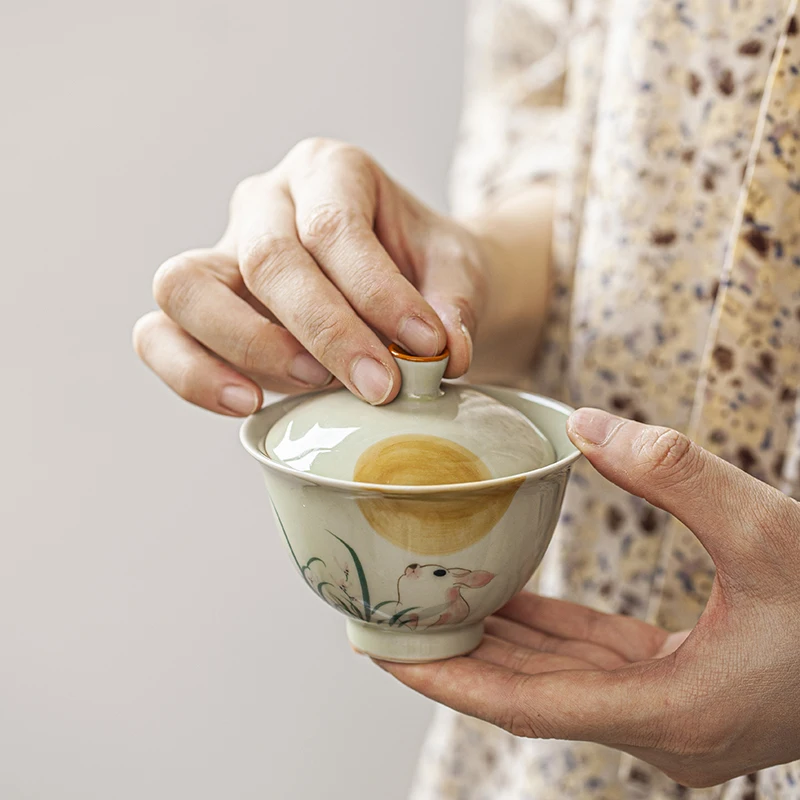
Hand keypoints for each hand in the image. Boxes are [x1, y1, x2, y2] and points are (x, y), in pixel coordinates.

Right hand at [133, 138, 486, 414]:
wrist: (403, 284)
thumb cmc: (425, 272)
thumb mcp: (456, 273)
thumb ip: (453, 305)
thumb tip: (447, 352)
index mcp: (328, 172)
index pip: (334, 226)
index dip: (378, 293)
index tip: (426, 350)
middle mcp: (265, 203)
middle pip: (267, 257)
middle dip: (326, 331)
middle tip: (379, 386)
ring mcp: (222, 253)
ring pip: (185, 287)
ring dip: (248, 346)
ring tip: (310, 386)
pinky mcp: (200, 310)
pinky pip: (159, 335)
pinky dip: (193, 374)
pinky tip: (249, 404)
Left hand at [375, 409, 799, 787]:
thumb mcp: (769, 530)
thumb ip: (675, 474)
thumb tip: (591, 427)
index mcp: (677, 711)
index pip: (530, 705)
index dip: (451, 677)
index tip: (384, 652)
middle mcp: (665, 727)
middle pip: (530, 694)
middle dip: (456, 656)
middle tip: (384, 618)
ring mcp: (673, 715)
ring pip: (558, 678)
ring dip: (497, 641)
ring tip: (432, 600)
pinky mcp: (681, 688)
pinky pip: (592, 660)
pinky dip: (546, 632)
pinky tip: (508, 595)